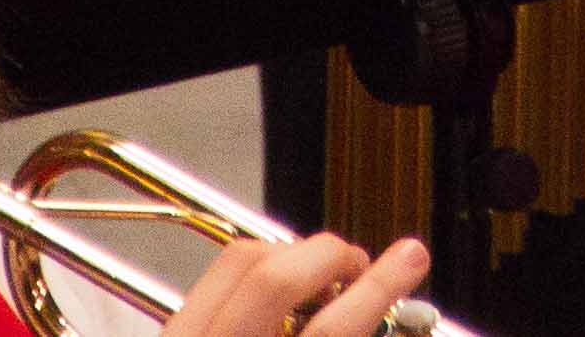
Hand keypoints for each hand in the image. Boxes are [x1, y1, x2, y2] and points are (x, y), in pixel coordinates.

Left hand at [153, 225, 432, 336]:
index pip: (328, 330)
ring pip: (238, 258)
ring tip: (324, 279)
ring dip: (292, 254)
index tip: (411, 259)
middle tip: (362, 270)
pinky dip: (256, 269)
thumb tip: (377, 307)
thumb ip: (337, 334)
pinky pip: (215, 276)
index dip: (377, 288)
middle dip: (329, 257)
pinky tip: (282, 292)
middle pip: (271, 273)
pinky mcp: (173, 331)